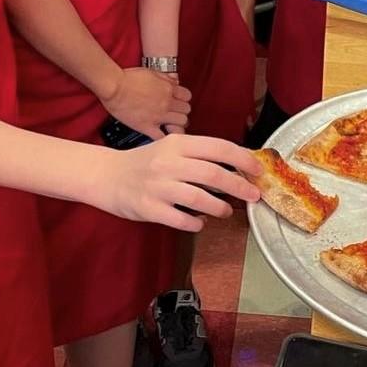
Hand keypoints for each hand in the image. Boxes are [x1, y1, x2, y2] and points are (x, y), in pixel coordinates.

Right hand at [99, 66, 190, 139]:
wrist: (114, 86)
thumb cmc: (128, 78)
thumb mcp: (152, 71)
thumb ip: (166, 78)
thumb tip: (175, 83)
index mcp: (168, 88)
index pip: (187, 96)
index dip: (183, 99)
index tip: (179, 101)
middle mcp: (166, 102)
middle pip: (186, 111)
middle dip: (181, 111)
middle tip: (175, 113)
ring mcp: (158, 115)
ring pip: (180, 124)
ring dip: (176, 124)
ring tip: (169, 124)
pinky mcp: (147, 126)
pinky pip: (162, 137)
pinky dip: (164, 138)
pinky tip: (162, 135)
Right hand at [99, 134, 261, 231]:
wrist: (108, 176)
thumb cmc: (146, 162)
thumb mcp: (170, 148)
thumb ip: (198, 155)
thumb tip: (236, 166)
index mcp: (178, 143)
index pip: (218, 147)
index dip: (242, 158)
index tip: (258, 170)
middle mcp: (169, 162)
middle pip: (213, 174)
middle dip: (239, 186)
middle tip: (254, 195)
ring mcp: (158, 186)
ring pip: (199, 198)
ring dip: (219, 207)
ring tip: (226, 211)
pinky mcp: (149, 209)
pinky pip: (181, 219)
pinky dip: (196, 223)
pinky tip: (200, 222)